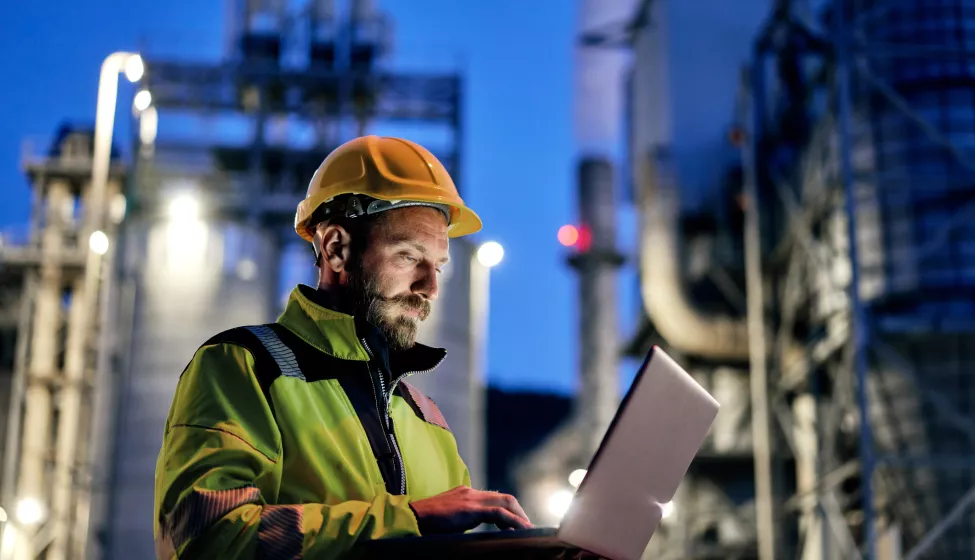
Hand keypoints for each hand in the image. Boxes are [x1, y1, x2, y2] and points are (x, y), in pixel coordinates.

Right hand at [409, 486, 532, 533]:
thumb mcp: (450, 519)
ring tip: (528, 530)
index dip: (510, 511)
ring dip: (520, 517)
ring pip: (506, 503)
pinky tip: (521, 530)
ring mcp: (471, 498)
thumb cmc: (426, 522)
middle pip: (505, 498)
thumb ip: (463, 520)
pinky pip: (498, 513)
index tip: (517, 525)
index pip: (495, 499)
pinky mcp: (470, 508)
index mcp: (466, 494)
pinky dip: (513, 521)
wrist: (412, 518)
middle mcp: (471, 492)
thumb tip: (475, 531)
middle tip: (528, 529)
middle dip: (520, 513)